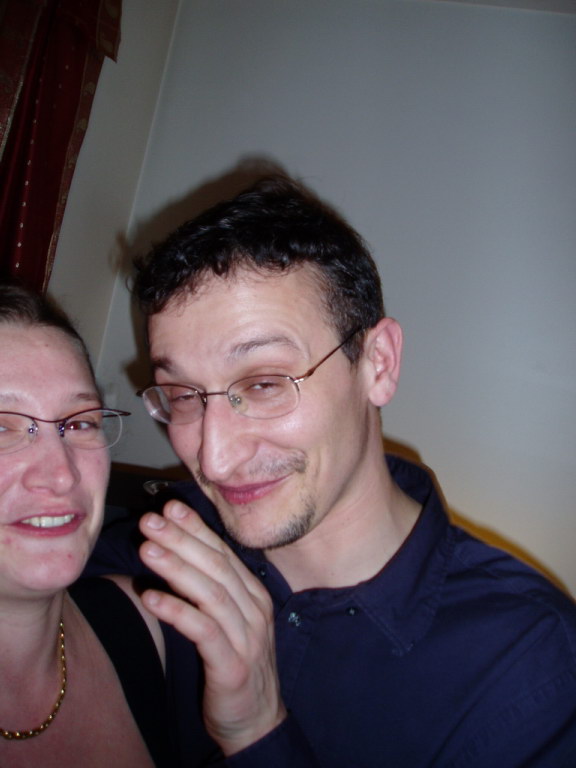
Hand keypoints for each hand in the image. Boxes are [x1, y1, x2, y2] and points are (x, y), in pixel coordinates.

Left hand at [138, 500, 286, 754]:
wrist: (256, 720)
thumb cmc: (234, 663)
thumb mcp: (227, 619)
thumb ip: (210, 589)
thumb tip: (178, 554)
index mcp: (252, 593)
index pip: (222, 552)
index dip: (196, 528)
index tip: (169, 507)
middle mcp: (254, 608)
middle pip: (215, 565)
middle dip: (181, 539)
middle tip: (150, 520)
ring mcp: (247, 635)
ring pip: (209, 592)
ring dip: (176, 567)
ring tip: (147, 548)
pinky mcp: (233, 664)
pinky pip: (203, 630)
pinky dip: (177, 610)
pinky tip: (151, 597)